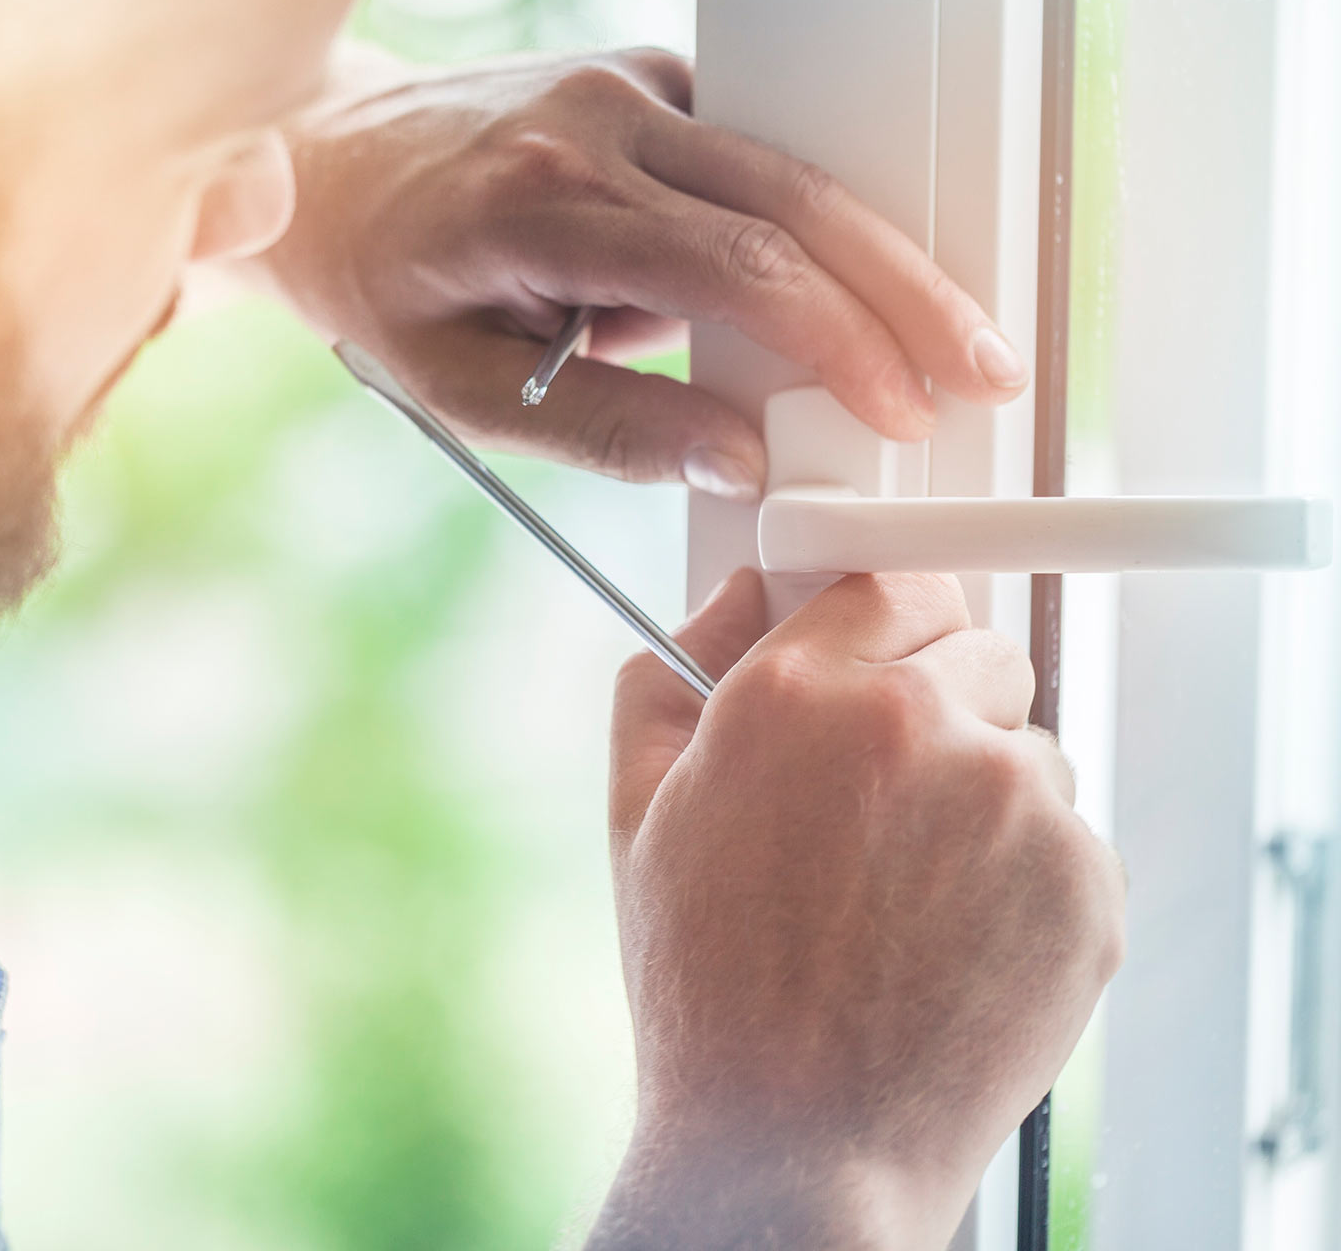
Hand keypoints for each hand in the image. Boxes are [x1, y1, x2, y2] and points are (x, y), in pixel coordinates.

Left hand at [250, 48, 1029, 499]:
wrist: (327, 167)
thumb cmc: (384, 287)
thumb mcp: (462, 392)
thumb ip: (604, 431)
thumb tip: (738, 463)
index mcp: (543, 200)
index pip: (733, 263)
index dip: (835, 338)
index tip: (899, 408)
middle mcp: (598, 119)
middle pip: (796, 200)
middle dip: (905, 295)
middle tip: (981, 373)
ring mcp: (631, 88)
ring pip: (795, 167)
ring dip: (882, 256)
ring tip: (947, 343)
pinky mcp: (650, 86)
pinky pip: (759, 157)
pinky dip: (816, 228)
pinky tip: (858, 296)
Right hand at [590, 571, 1123, 1249]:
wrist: (791, 1141)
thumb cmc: (708, 988)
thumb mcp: (637, 815)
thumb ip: (668, 676)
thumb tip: (728, 600)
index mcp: (791, 694)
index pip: (890, 581)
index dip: (889, 627)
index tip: (889, 662)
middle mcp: (911, 724)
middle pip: (980, 648)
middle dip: (942, 704)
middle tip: (890, 798)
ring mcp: (1012, 802)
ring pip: (1029, 750)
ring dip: (987, 797)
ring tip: (911, 894)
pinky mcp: (1085, 883)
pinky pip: (1074, 841)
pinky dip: (1031, 879)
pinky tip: (955, 941)